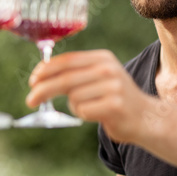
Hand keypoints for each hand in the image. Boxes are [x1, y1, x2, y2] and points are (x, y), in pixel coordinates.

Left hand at [26, 50, 148, 142]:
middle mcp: (109, 69)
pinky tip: (98, 114)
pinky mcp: (114, 105)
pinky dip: (84, 115)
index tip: (32, 80)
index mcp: (103, 58)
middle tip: (30, 100)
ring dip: (75, 106)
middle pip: (65, 79)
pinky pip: (83, 111)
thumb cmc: (116, 98)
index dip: (46, 70)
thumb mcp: (100, 77)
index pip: (67, 61)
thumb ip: (76, 73)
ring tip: (91, 107)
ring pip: (73, 98)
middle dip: (43, 90)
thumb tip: (40, 75)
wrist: (146, 117)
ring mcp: (113, 87)